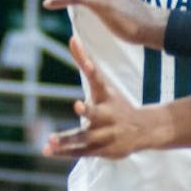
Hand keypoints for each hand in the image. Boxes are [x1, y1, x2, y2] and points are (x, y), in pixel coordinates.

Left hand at [43, 36, 152, 158]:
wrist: (143, 130)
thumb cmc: (115, 104)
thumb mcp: (102, 84)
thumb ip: (84, 62)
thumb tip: (71, 38)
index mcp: (106, 96)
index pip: (98, 80)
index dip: (91, 70)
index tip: (86, 64)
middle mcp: (107, 114)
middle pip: (96, 112)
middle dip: (88, 110)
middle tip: (77, 104)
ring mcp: (105, 134)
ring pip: (85, 136)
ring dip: (68, 139)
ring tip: (51, 140)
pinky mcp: (102, 149)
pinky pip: (81, 151)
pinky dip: (64, 151)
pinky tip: (47, 150)